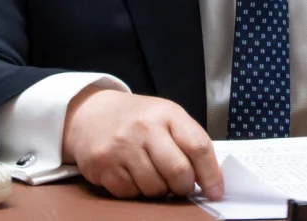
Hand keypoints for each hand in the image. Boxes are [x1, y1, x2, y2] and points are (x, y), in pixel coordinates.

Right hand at [62, 86, 222, 199]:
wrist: (91, 114)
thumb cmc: (137, 120)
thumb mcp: (166, 118)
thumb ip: (189, 142)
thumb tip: (211, 180)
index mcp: (167, 113)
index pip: (198, 146)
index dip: (211, 174)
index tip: (216, 190)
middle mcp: (144, 128)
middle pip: (178, 171)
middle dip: (185, 187)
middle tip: (182, 186)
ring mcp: (121, 147)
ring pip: (155, 188)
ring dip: (160, 190)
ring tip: (154, 176)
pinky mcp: (102, 166)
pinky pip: (130, 193)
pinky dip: (137, 191)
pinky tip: (133, 175)